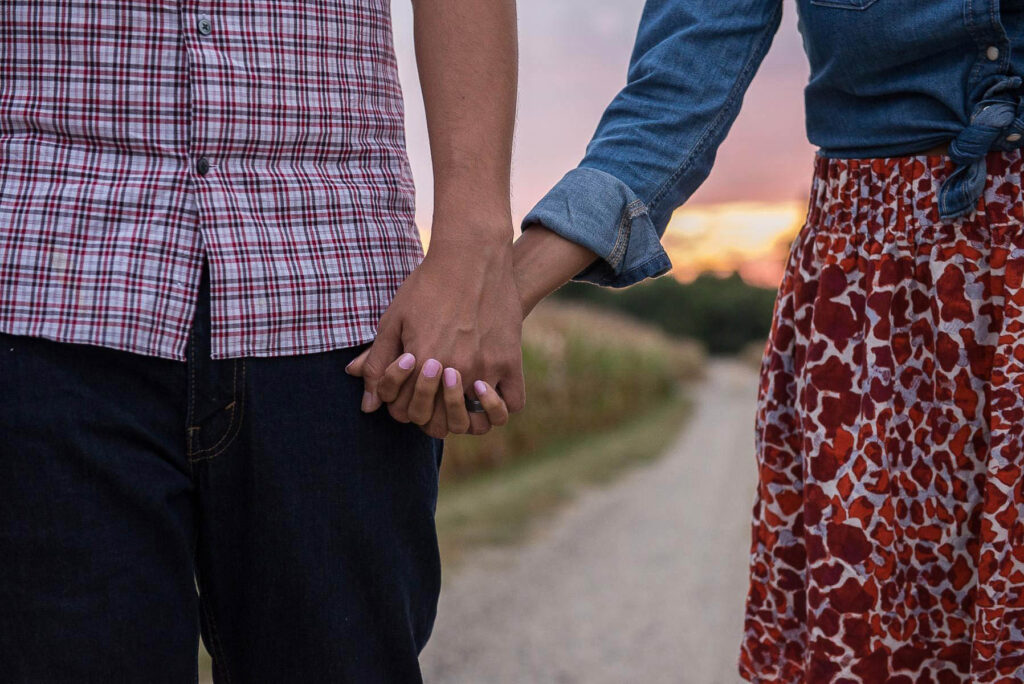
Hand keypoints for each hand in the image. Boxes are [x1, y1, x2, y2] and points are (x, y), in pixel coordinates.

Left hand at [350, 226, 525, 436]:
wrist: (472, 256)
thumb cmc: (428, 286)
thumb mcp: (394, 320)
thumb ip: (378, 363)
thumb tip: (369, 406)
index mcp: (420, 362)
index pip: (404, 411)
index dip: (399, 405)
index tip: (406, 388)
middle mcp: (453, 370)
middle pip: (436, 423)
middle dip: (425, 414)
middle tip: (427, 394)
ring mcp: (484, 368)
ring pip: (472, 421)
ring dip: (459, 417)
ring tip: (454, 396)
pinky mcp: (509, 360)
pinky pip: (511, 404)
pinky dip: (498, 407)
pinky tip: (485, 390)